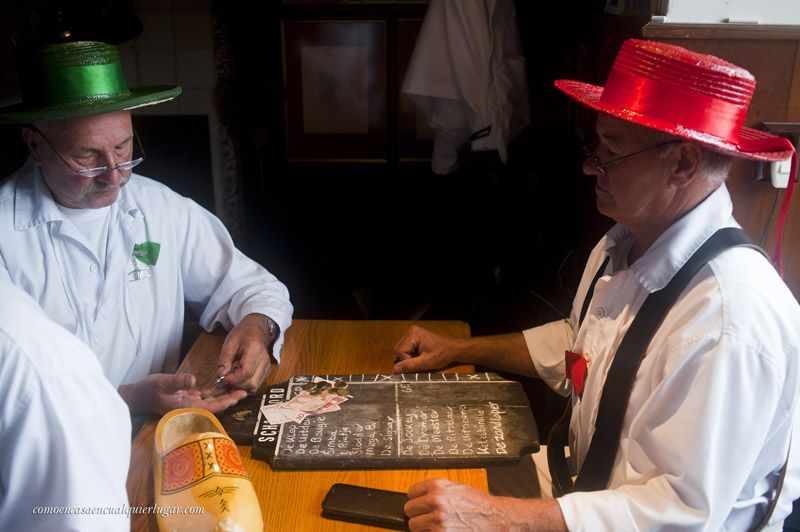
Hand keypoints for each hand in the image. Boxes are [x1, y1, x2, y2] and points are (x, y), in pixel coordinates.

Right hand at [119, 373, 247, 414]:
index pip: (210, 406)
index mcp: (186, 407)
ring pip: (212, 399)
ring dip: (225, 393)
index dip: (225, 402)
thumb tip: (193, 380)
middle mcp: (190, 407)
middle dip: (230, 398)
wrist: (136, 395)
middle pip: (215, 404)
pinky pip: (206, 394)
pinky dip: (216, 390)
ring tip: (240, 386)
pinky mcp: (188, 397)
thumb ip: (178, 381)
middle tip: (246, 390)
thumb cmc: (147, 390)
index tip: (238, 397)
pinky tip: (226, 383)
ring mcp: (190, 402)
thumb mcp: (162, 382)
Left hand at [217, 313, 275, 391]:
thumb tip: (221, 375)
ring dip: (241, 386)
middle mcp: (264, 361)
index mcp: (255, 350)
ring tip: (233, 377)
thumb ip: (225, 359)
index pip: (246, 372)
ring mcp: (267, 367)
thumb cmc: (244, 333)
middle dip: (236, 384)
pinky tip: (239, 377)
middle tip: (226, 378)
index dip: (233, 379)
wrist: (258, 328)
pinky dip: (246, 385)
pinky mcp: (266, 372)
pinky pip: (256, 384)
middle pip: (252, 383)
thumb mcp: (230, 342)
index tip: (223, 377)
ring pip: (255, 386)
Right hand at [393, 325, 459, 372]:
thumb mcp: (426, 362)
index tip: (419, 361)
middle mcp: (411, 330)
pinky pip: (407, 348)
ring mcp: (413, 333)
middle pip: (399, 349)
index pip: (399, 351)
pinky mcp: (415, 336)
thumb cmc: (443, 354)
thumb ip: (410, 365)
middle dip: (408, 358)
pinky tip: (422, 354)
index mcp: (413, 333)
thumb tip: (395, 369)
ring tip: (423, 356)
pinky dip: (412, 354)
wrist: (454, 349)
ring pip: (402, 349)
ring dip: (410, 356)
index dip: (407, 360)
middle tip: (421, 359)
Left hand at [405, 478, 505, 530]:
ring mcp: (438, 520)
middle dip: (417, 514)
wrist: (495, 519)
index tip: (419, 505)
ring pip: (414, 526)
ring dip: (422, 528)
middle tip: (427, 517)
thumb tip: (418, 498)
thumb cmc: (479, 504)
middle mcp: (436, 501)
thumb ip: (436, 491)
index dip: (416, 500)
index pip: (411, 493)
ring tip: (436, 526)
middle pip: (409, 510)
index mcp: (438, 486)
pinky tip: (441, 531)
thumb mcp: (456, 488)